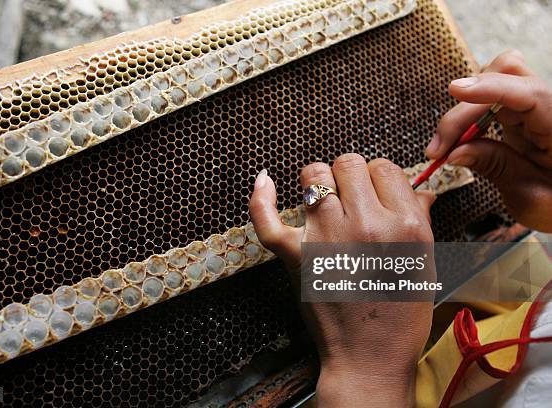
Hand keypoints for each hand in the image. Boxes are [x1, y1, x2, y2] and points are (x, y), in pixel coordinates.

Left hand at [249, 154, 435, 406]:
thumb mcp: (424, 264)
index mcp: (404, 225)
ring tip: (324, 198)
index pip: (385, 168)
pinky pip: (268, 216)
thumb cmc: (400, 316)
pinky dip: (262, 197)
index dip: (380, 177)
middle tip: (352, 195)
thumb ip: (420, 220)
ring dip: (319, 181)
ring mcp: (325, 237)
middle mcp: (365, 224)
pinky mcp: (295, 254)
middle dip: (351, 175)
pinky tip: (265, 180)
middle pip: (349, 164)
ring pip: (314, 175)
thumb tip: (421, 189)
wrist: (369, 357)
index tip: (376, 190)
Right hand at [426, 50, 551, 231]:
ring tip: (447, 145)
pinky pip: (491, 99)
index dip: (490, 88)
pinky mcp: (523, 115)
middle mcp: (549, 109)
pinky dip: (469, 116)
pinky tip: (458, 140)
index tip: (455, 90)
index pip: (527, 92)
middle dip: (464, 108)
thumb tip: (455, 152)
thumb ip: (495, 167)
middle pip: (505, 78)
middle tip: (439, 149)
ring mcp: (535, 109)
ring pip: (496, 81)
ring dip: (464, 109)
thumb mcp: (530, 197)